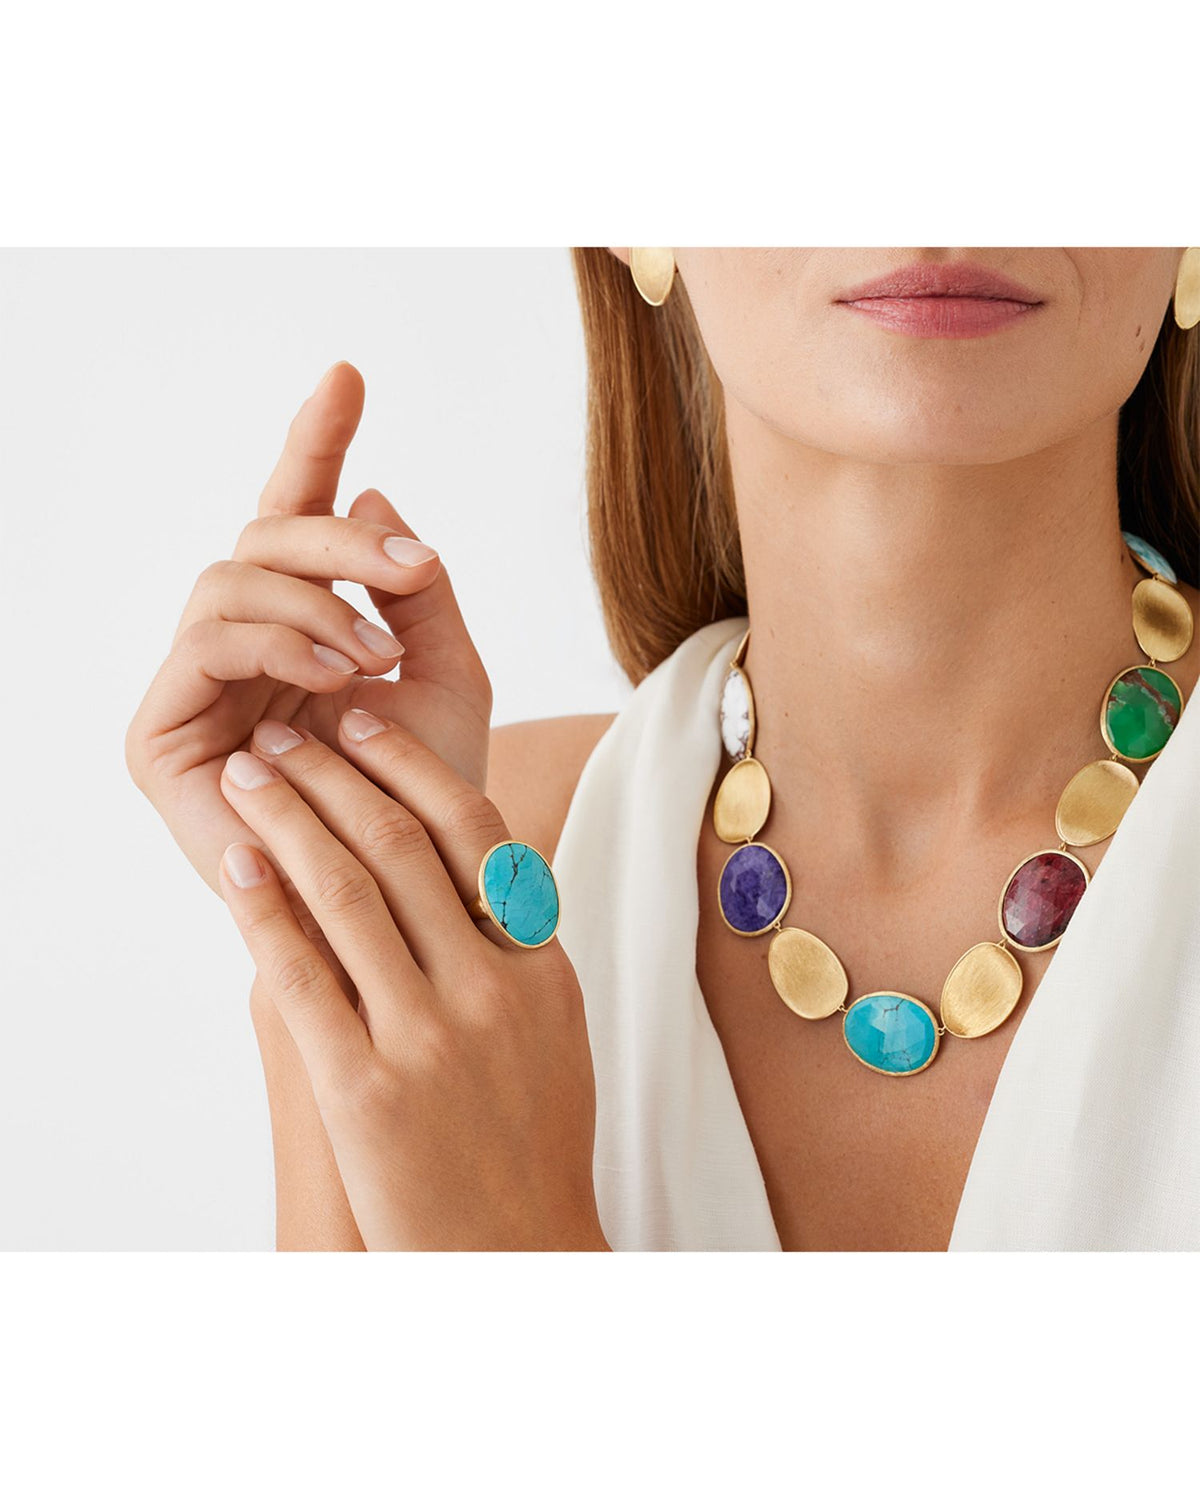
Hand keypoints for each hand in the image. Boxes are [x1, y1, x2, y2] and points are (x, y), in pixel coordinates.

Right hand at [125, 363, 492, 924]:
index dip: (317, 443)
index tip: (349, 374)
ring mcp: (197, 684)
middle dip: (339, 538)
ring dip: (315, 599)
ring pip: (231, 577)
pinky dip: (278, 642)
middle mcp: (245, 644)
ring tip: (378, 651)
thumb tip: (374, 493)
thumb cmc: (430, 798)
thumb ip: (418, 592)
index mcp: (308, 624)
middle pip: (264, 535)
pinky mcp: (160, 734)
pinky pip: (207, 642)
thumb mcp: (450, 678)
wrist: (410, 901)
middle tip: (412, 567)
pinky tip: (338, 672)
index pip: (299, 518)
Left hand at [215, 708, 606, 1251]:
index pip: (476, 832)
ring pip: (349, 892)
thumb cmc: (531, 1146)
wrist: (517, 1257)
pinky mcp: (364, 1089)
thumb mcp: (552, 1032)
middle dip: (334, 774)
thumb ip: (515, 949)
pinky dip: (265, 906)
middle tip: (287, 733)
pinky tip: (238, 862)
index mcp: (540, 967)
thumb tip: (469, 869)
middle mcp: (488, 989)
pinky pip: (303, 973)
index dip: (412, 765)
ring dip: (290, 819)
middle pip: (402, 845)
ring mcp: (428, 1038)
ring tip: (252, 774)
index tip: (364, 722)